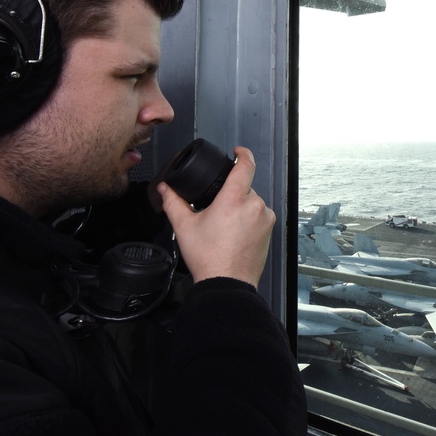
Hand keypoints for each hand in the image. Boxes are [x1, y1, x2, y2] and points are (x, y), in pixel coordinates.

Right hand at [156, 147, 274, 286]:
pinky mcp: (270, 231)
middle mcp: (255, 205)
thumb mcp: (185, 227)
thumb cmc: (208, 257)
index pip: (245, 165)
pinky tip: (235, 234)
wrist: (227, 283)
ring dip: (240, 207)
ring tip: (224, 226)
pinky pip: (260, 216)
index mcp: (234, 199)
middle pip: (245, 187)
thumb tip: (165, 189)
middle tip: (216, 210)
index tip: (237, 152)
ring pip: (252, 202)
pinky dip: (249, 219)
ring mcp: (265, 218)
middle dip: (231, 194)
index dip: (242, 154)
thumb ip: (174, 203)